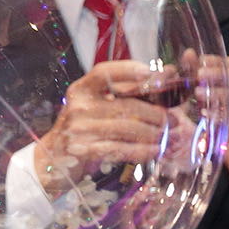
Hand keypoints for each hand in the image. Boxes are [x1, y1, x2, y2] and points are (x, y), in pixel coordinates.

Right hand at [30, 60, 171, 198]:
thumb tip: (168, 72)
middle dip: (157, 115)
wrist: (53, 158)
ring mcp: (78, 128)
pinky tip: (155, 151)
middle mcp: (78, 106)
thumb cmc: (83, 128)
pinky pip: (120, 148)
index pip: (104, 72)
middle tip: (176, 122)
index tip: (154, 74)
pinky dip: (141, 151)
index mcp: (81, 89)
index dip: (130, 70)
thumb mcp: (97, 105)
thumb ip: (127, 91)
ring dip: (154, 134)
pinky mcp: (82, 149)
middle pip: (127, 105)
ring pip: (127, 128)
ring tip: (170, 138)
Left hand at [207, 54, 228, 197]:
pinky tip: (209, 117)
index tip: (199, 62)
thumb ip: (209, 81)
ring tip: (200, 95)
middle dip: (223, 75)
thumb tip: (189, 56)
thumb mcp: (222, 104)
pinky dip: (228, 119)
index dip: (223, 62)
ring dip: (225, 95)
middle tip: (199, 77)